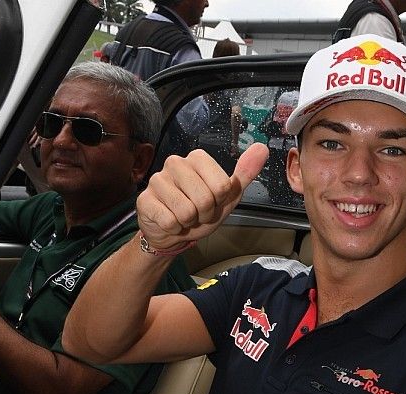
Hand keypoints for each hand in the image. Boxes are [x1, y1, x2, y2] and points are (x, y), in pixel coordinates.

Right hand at [137, 143, 268, 251]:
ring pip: (186, 211)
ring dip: (188, 222)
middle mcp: (175, 163)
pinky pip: (169, 221)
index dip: (219, 202)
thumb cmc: (200, 211)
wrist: (173, 232)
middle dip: (204, 214)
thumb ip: (244, 173)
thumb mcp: (227, 196)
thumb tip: (261, 149)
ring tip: (184, 217)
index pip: (221, 186)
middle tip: (197, 212)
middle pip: (204, 199)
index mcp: (198, 158)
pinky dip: (174, 228)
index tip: (211, 202)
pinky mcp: (144, 199)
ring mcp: (157, 180)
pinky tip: (170, 221)